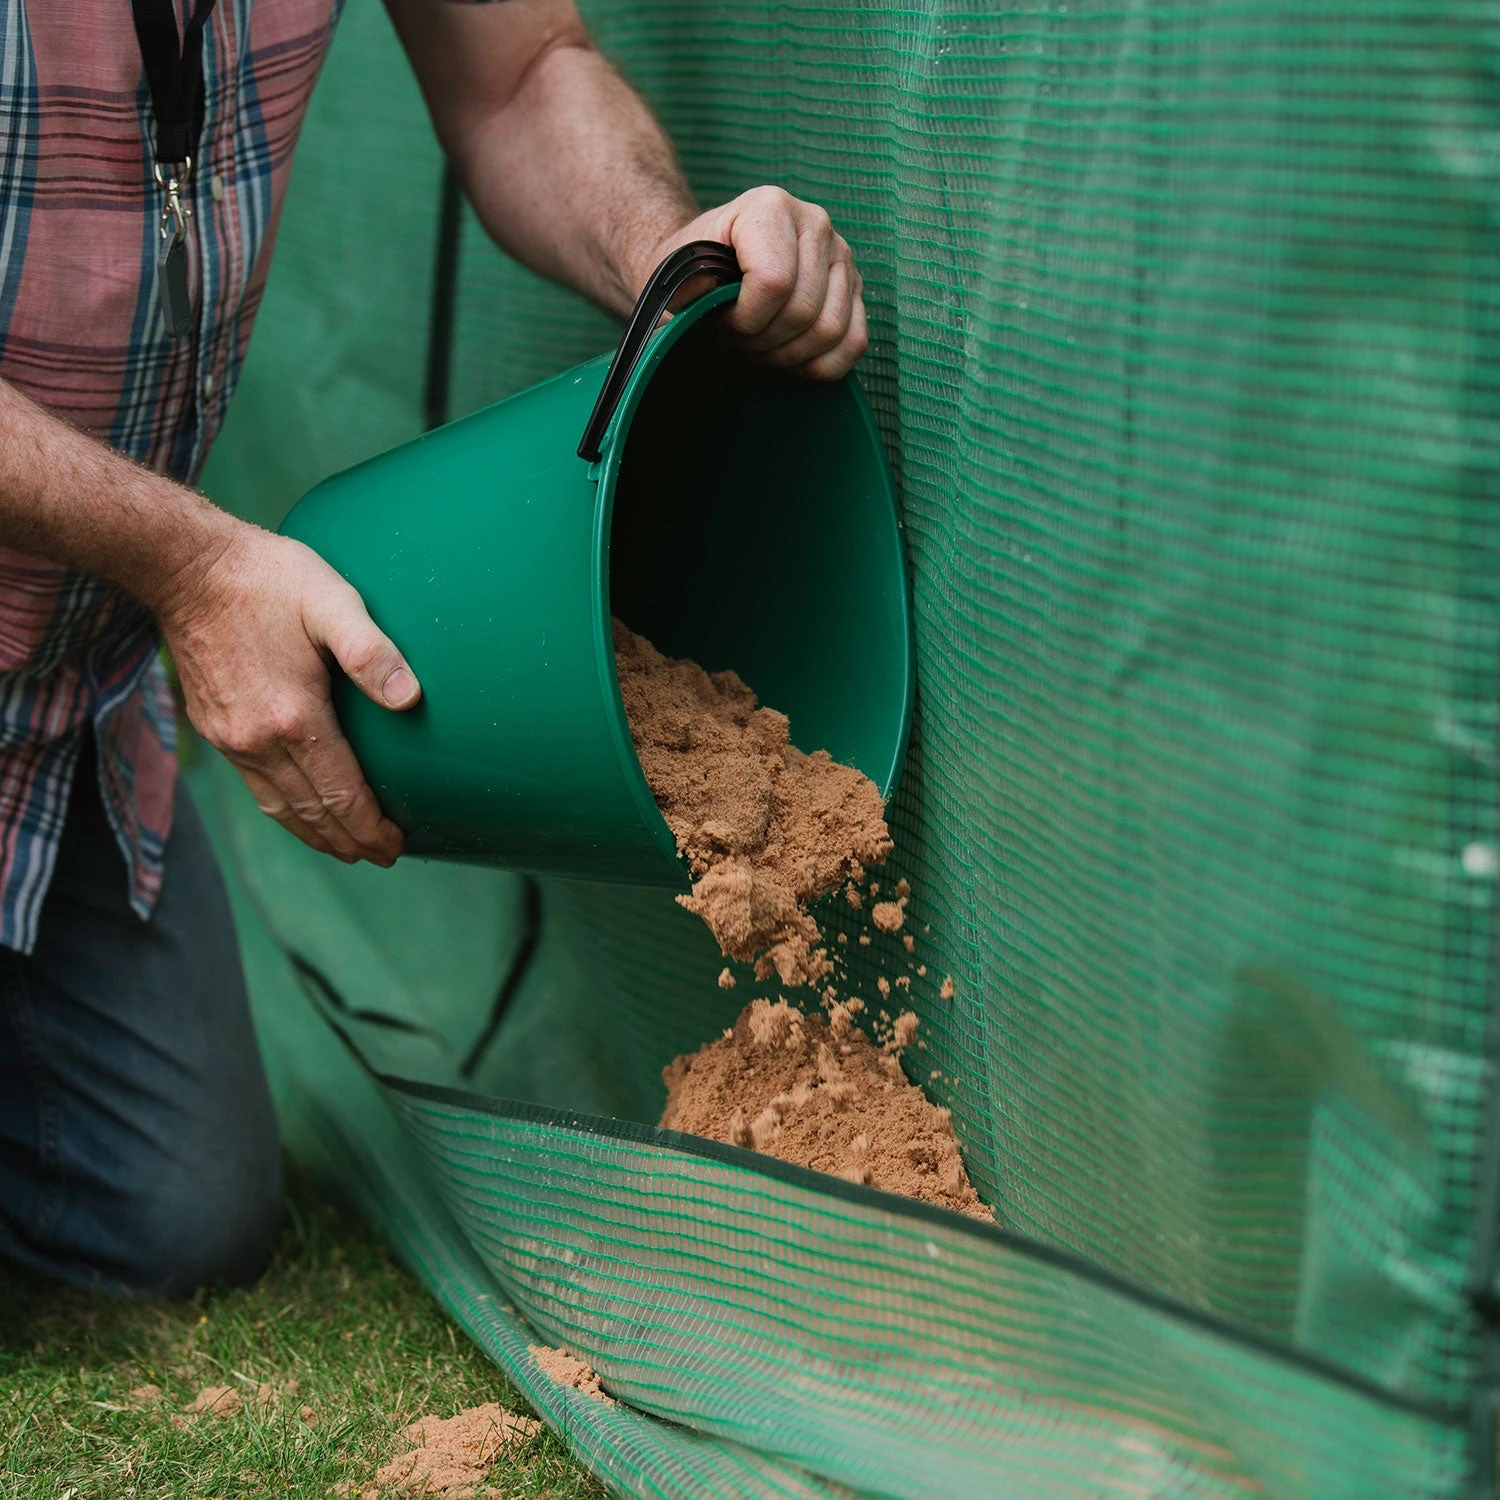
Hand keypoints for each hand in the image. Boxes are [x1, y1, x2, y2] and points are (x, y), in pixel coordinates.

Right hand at [158, 521, 420, 865]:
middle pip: (313, 812)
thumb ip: (372, 651)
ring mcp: (232, 739)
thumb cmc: (268, 579)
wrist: (186, 568)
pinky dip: (287, 812)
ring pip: (282, 808)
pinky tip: (302, 814)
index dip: (372, 826)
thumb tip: (410, 698)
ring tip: (349, 849)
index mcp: (293, 718)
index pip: (342, 794)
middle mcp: (258, 741)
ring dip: (318, 835)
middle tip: (385, 855)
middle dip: (351, 840)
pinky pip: (258, 788)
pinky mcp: (216, 729)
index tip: (398, 844)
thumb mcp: (332, 601)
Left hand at [649, 187, 867, 380]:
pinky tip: (791, 357)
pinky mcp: (855, 288)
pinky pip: (854, 343)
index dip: (744, 319)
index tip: (722, 321)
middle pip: (803, 311)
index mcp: (770, 207)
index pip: (773, 282)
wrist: (714, 262)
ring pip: (830, 331)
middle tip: (739, 339)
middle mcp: (815, 223)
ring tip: (761, 344)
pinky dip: (821, 364)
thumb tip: (705, 305)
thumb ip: (691, 288)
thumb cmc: (698, 269)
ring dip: (789, 354)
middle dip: (764, 341)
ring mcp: (842, 255)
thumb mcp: (682, 272)